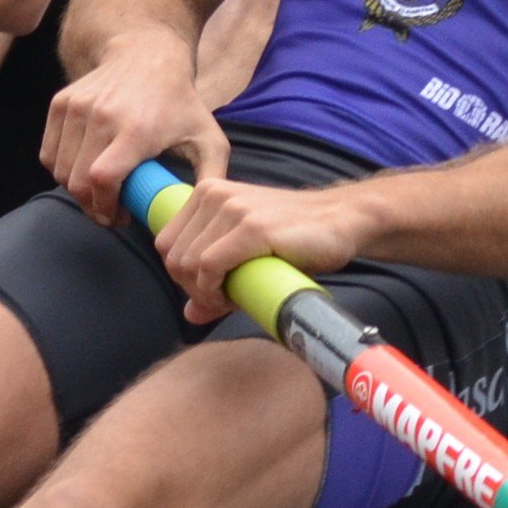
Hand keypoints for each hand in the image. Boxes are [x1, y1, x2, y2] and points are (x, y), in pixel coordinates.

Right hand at [43, 35, 224, 223]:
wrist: (146, 54)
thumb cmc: (180, 102)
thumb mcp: (209, 138)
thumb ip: (213, 177)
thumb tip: (210, 212)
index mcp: (136, 129)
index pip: (102, 178)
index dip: (105, 207)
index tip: (119, 217)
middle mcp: (101, 116)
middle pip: (77, 181)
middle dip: (92, 206)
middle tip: (110, 209)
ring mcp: (77, 107)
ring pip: (60, 171)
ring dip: (76, 189)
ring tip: (100, 189)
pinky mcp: (61, 103)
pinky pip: (49, 153)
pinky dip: (62, 169)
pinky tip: (84, 168)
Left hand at [156, 176, 371, 325]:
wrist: (341, 220)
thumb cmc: (294, 238)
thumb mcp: (246, 254)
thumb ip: (214, 279)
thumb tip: (188, 315)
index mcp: (206, 193)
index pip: (165, 244)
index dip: (181, 277)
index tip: (209, 292)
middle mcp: (214, 194)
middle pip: (172, 257)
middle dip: (191, 289)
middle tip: (221, 300)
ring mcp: (232, 208)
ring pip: (187, 264)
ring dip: (205, 293)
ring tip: (232, 298)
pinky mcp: (252, 227)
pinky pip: (209, 267)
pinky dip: (215, 290)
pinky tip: (234, 296)